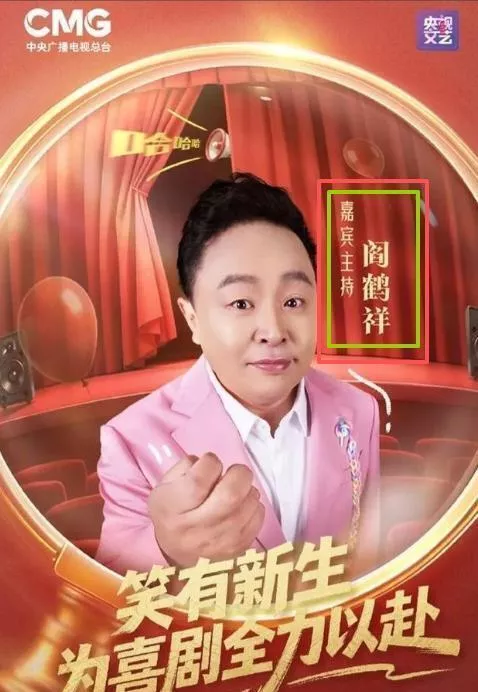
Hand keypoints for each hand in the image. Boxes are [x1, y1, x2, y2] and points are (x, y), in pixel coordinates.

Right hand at [147, 452, 264, 566]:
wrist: (180, 557)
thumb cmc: (173, 514)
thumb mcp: (164, 488)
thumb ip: (184, 468)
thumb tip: (209, 462)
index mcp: (173, 509)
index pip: (200, 478)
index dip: (210, 462)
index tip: (209, 464)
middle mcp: (198, 528)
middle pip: (232, 493)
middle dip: (237, 473)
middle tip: (232, 473)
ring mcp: (222, 541)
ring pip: (250, 502)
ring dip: (247, 488)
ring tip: (235, 491)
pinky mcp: (240, 547)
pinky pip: (259, 515)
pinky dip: (253, 504)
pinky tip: (240, 507)